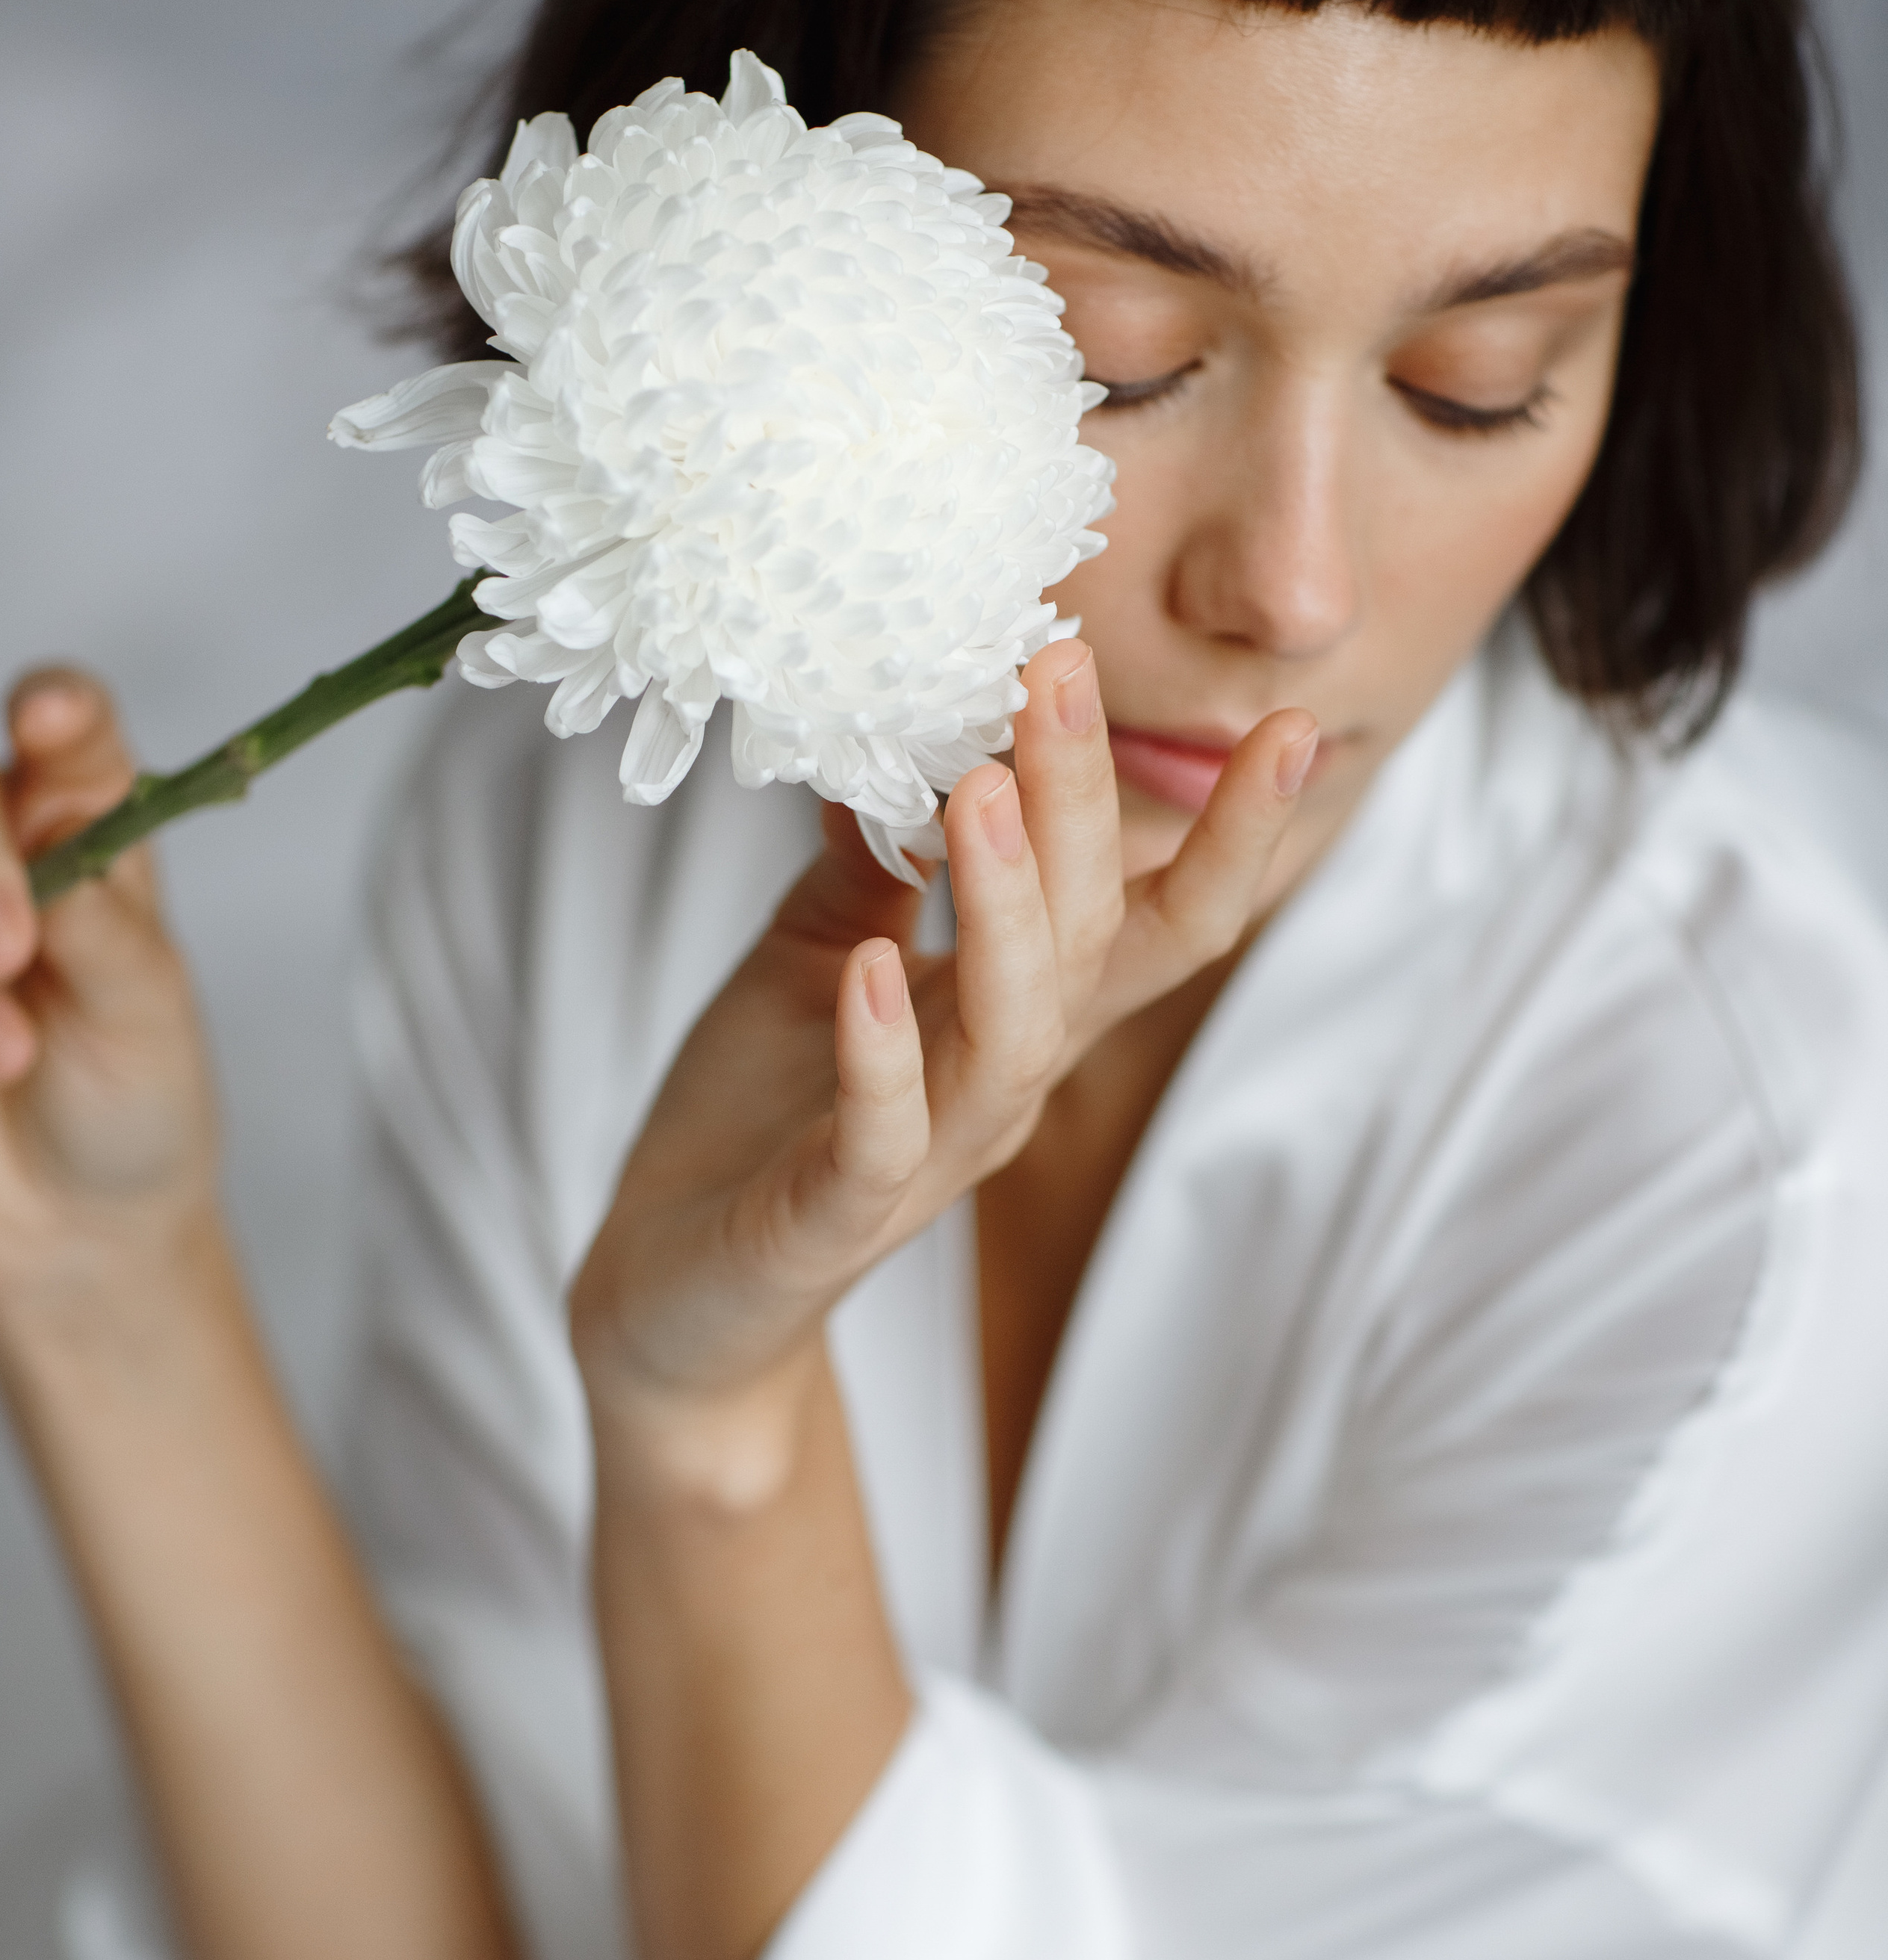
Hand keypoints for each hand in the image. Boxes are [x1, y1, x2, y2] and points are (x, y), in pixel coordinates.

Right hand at [0, 671, 217, 1321]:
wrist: (67, 1225)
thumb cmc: (131, 1100)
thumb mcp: (145, 1018)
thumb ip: (106, 932)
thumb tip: (66, 857)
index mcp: (85, 820)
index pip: (67, 725)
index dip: (56, 706)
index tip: (45, 714)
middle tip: (9, 950)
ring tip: (0, 1054)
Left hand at [572, 643, 1314, 1465]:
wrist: (674, 1289)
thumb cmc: (757, 1116)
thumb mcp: (820, 949)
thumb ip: (874, 855)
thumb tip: (902, 723)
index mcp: (1018, 1013)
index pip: (1153, 919)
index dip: (1229, 837)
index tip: (1285, 724)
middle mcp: (1003, 1083)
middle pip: (1091, 941)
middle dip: (1087, 804)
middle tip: (1062, 670)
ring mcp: (930, 1155)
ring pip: (1014, 1033)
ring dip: (1007, 910)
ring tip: (982, 791)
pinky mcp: (839, 1215)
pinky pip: (883, 1135)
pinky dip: (883, 1054)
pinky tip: (873, 970)